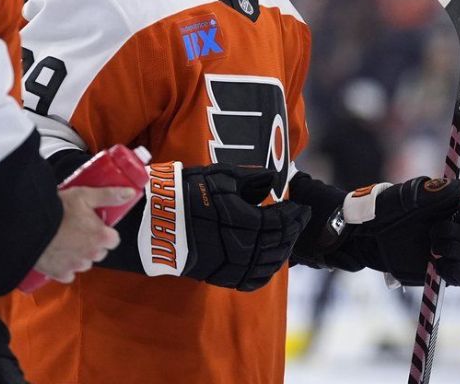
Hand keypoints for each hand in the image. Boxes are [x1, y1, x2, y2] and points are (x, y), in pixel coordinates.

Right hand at [34, 186, 136, 282]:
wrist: (29, 225)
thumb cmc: (58, 209)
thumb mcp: (84, 195)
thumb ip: (109, 195)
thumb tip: (131, 193)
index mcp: (101, 237)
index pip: (113, 240)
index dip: (104, 232)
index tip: (92, 225)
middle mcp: (93, 255)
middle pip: (99, 252)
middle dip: (91, 243)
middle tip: (76, 230)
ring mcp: (77, 267)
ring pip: (84, 263)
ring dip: (78, 255)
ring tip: (64, 240)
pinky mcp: (60, 274)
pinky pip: (68, 273)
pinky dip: (64, 266)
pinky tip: (56, 253)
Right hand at [181, 164, 310, 291]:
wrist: (157, 222)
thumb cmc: (188, 194)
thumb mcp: (221, 178)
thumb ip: (251, 179)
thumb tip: (272, 181)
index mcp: (247, 222)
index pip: (282, 222)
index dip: (295, 214)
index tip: (302, 207)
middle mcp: (245, 248)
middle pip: (279, 243)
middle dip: (293, 230)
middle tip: (299, 219)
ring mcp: (233, 266)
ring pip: (270, 264)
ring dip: (283, 250)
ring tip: (287, 238)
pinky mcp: (221, 276)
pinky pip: (252, 281)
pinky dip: (266, 272)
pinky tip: (269, 263)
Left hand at [324, 177, 459, 286]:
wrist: (368, 233)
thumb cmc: (387, 208)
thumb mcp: (406, 195)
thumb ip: (432, 191)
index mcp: (455, 210)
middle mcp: (459, 232)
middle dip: (457, 235)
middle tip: (432, 232)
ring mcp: (452, 253)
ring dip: (455, 253)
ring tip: (432, 249)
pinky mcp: (444, 272)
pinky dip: (456, 272)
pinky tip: (437, 266)